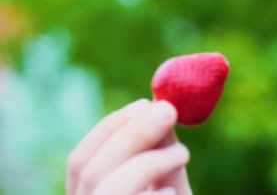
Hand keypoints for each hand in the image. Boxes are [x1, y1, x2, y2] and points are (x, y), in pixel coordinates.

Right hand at [67, 99, 192, 194]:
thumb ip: (161, 154)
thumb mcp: (170, 184)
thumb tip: (159, 106)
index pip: (80, 161)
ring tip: (183, 154)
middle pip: (90, 171)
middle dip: (131, 134)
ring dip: (149, 162)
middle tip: (169, 110)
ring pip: (109, 189)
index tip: (144, 103)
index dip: (109, 129)